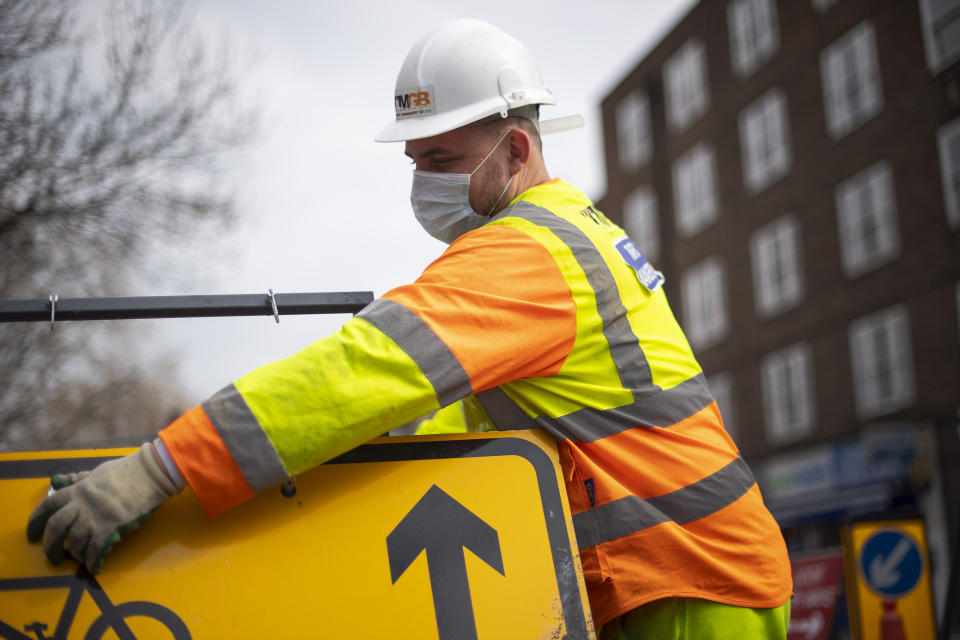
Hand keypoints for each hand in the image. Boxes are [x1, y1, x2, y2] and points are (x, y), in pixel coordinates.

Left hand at [26, 443, 178, 573]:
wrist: (152, 473)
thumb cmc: (127, 470)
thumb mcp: (98, 472)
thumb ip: (80, 480)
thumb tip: (63, 482)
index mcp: (78, 489)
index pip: (48, 505)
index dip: (36, 521)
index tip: (32, 534)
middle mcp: (82, 504)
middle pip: (56, 528)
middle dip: (51, 546)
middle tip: (54, 557)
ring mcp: (96, 516)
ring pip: (76, 542)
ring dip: (76, 554)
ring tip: (79, 559)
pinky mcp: (112, 526)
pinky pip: (97, 549)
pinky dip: (93, 560)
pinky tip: (94, 565)